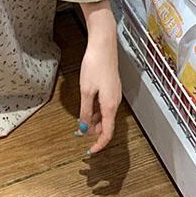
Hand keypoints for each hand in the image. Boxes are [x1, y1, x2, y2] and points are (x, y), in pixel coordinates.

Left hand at [76, 5, 121, 155]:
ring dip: (94, 122)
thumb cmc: (95, 65)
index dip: (99, 144)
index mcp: (110, 105)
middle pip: (107, 124)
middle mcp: (115, 102)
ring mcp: (114, 94)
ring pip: (105, 115)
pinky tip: (86, 109)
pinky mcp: (112, 87)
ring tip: (80, 124)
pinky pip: (105, 106)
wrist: (103, 45)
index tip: (90, 151)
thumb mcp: (86, 91)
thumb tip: (83, 128)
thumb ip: (85, 111)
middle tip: (79, 135)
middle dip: (94, 133)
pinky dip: (96, 111)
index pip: (108, 132)